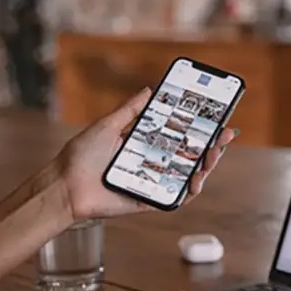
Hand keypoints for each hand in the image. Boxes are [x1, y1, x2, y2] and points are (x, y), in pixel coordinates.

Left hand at [54, 88, 238, 221]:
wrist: (66, 185)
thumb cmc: (81, 156)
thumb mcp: (108, 125)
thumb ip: (130, 110)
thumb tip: (149, 90)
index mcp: (145, 145)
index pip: (179, 135)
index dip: (200, 129)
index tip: (217, 119)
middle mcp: (153, 163)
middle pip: (190, 155)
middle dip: (212, 146)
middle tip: (225, 136)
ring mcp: (154, 183)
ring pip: (189, 176)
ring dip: (206, 167)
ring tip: (213, 156)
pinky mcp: (150, 200)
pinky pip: (176, 198)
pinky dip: (190, 191)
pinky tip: (197, 180)